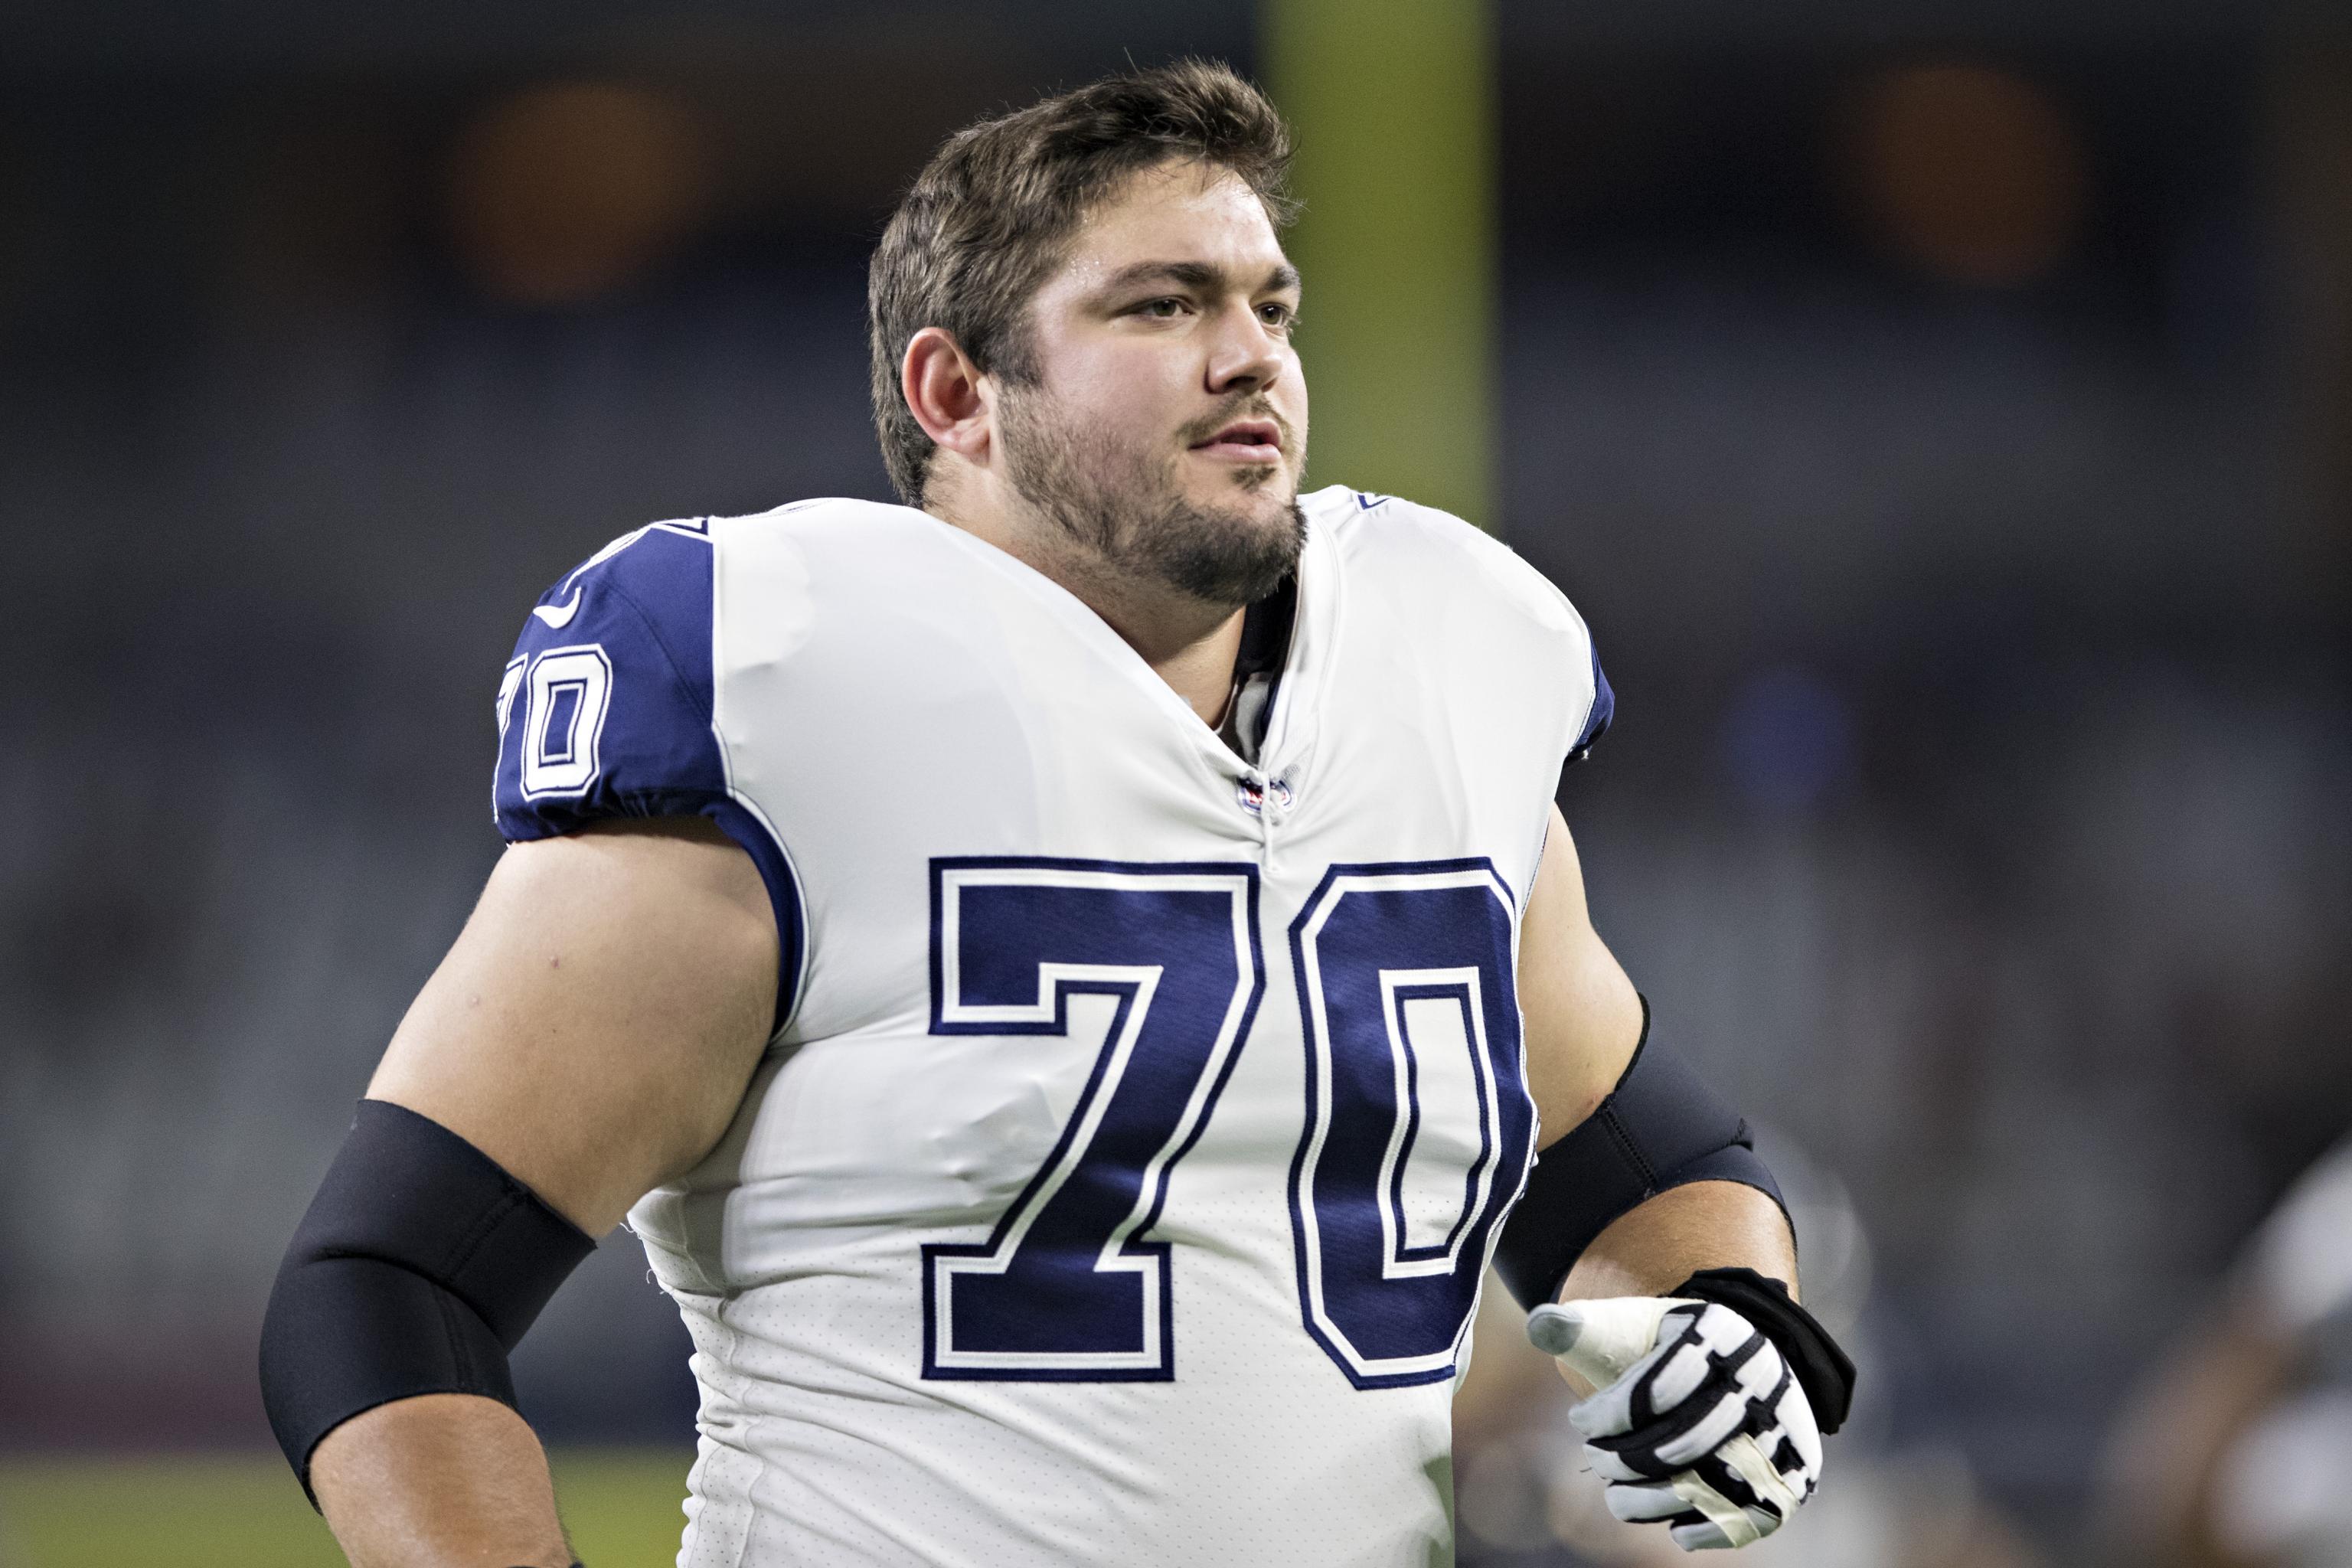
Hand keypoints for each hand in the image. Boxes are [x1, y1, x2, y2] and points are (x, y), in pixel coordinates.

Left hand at [1529, 1295, 1822, 1550]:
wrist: (1731, 1368)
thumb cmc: (1664, 1348)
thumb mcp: (1626, 1324)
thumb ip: (1579, 1325)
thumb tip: (1539, 1325)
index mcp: (1722, 1333)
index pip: (1655, 1387)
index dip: (1607, 1413)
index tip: (1580, 1418)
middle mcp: (1764, 1383)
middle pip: (1681, 1443)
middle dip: (1623, 1459)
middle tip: (1595, 1455)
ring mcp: (1783, 1436)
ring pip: (1708, 1487)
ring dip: (1648, 1501)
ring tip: (1616, 1491)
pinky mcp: (1790, 1483)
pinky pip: (1746, 1523)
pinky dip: (1702, 1532)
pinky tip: (1669, 1525)